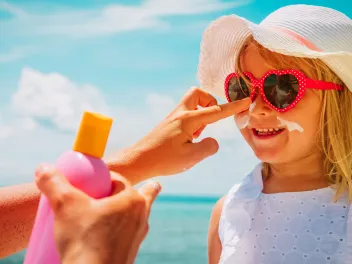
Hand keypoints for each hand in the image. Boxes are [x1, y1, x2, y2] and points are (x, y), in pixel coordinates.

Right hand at [35, 165, 160, 263]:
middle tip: (150, 185)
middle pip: (139, 197)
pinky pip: (129, 235)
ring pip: (137, 216)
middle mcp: (140, 217)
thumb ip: (53, 183)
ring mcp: (137, 236)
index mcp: (132, 201)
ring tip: (140, 206)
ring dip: (134, 211)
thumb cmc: (84, 241)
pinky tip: (116, 235)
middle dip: (145, 190)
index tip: (91, 181)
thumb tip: (43, 168)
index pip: (118, 180)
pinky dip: (125, 230)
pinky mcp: (129, 253)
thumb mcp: (64, 206)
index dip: (103, 177)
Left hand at [107, 87, 250, 183]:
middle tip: (210, 121)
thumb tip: (213, 141)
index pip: (216, 111)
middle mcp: (180, 114)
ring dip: (201, 114)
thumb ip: (209, 147)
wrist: (138, 160)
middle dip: (210, 102)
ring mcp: (172, 118)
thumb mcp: (191, 157)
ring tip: (197, 136)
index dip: (233, 107)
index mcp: (188, 119)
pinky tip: (188, 140)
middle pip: (198, 93)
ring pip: (191, 103)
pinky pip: (185, 114)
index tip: (246, 100)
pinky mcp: (168, 124)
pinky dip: (193, 121)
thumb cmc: (163, 159)